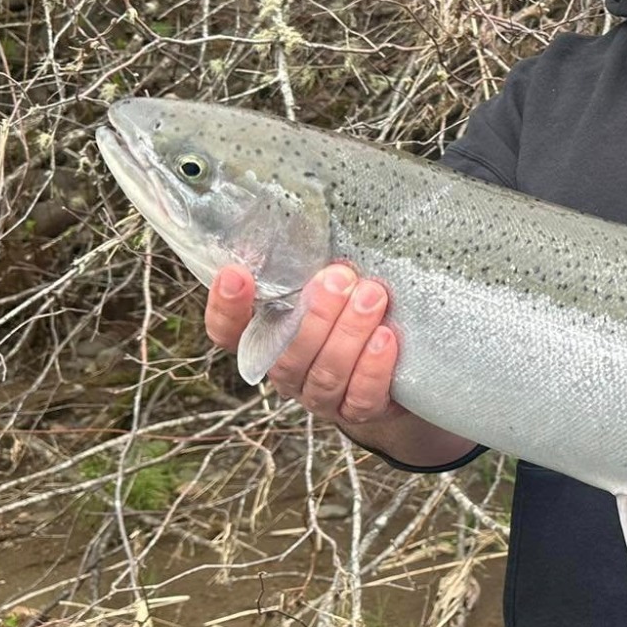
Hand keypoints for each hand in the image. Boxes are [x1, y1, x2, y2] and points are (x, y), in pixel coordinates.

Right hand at [205, 262, 402, 428]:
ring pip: (325, 374)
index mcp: (267, 342)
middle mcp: (287, 374)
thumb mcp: (329, 291)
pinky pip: (361, 398)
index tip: (236, 273)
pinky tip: (386, 338)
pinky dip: (373, 368)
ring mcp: (321, 398)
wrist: (400, 376)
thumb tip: (310, 214)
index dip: (225, 309)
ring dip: (348, 333)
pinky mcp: (359, 413)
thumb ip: (314, 271)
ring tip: (371, 297)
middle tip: (339, 277)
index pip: (228, 334)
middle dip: (315, 315)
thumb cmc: (353, 316)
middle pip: (286, 356)